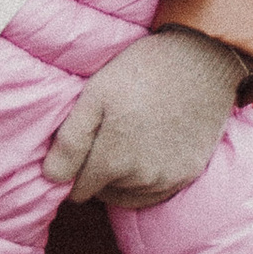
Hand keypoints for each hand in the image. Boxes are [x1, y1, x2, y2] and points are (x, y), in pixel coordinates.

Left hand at [42, 27, 248, 207]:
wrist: (201, 58)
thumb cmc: (141, 71)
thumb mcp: (94, 95)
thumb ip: (70, 141)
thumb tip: (51, 178)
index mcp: (113, 161)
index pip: (78, 190)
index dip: (75, 169)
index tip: (84, 144)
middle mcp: (142, 179)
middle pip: (105, 193)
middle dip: (100, 172)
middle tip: (109, 134)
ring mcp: (169, 179)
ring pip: (131, 194)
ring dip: (125, 178)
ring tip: (130, 138)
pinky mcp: (189, 173)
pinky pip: (158, 191)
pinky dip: (149, 178)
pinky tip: (151, 148)